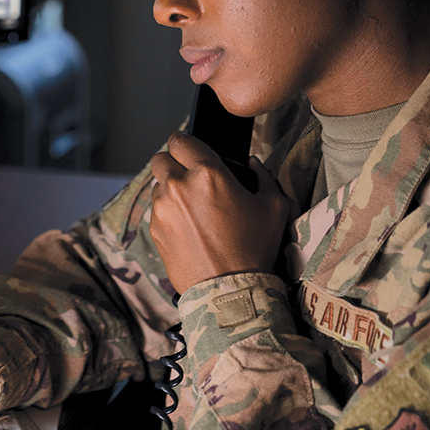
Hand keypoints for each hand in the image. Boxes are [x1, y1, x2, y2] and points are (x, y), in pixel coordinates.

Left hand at [147, 132, 293, 293]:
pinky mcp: (154, 229)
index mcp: (207, 173)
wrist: (229, 289)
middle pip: (161, 157)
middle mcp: (178, 186)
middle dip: (173, 162)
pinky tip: (187, 226)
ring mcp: (162, 208)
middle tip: (190, 176)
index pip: (181, 140)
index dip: (185, 142)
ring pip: (157, 184)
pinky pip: (156, 210)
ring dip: (170, 188)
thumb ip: (264, 177)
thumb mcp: (274, 208)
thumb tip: (254, 164)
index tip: (191, 149)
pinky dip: (167, 212)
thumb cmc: (253, 249)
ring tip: (192, 206)